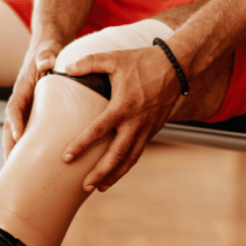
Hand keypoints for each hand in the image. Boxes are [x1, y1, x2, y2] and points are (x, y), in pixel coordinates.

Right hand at [4, 39, 62, 156]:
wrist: (48, 49)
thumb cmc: (48, 51)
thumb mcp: (48, 50)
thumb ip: (46, 55)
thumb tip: (45, 61)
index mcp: (21, 88)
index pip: (14, 108)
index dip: (14, 122)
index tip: (17, 136)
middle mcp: (21, 101)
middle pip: (9, 128)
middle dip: (9, 147)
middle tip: (12, 166)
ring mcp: (26, 110)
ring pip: (16, 134)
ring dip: (16, 152)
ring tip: (20, 173)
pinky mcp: (34, 115)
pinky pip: (29, 133)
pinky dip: (29, 148)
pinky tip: (37, 164)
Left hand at [61, 45, 184, 191]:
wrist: (178, 66)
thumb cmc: (144, 61)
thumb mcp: (115, 58)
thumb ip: (90, 62)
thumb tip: (67, 67)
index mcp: (122, 106)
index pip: (97, 131)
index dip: (81, 145)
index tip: (66, 158)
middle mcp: (136, 122)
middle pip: (116, 155)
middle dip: (100, 172)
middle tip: (84, 186)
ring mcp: (146, 128)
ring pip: (129, 158)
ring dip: (114, 175)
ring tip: (99, 188)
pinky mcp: (153, 130)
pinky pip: (138, 152)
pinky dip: (126, 165)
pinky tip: (116, 173)